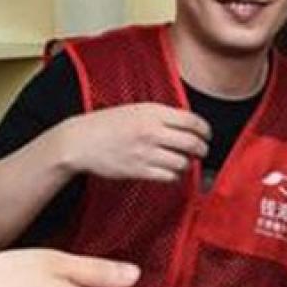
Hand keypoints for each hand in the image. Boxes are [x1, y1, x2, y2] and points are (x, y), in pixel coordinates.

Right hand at [58, 103, 209, 182]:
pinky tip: (170, 172)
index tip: (207, 135)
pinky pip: (168, 177)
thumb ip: (160, 115)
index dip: (205, 130)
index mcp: (152, 112)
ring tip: (183, 162)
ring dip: (187, 164)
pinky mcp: (139, 170)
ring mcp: (145, 152)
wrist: (80, 141)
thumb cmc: (106, 124)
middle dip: (202, 149)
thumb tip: (187, 125)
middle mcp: (151, 131)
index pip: (192, 121)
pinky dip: (174, 176)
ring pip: (182, 163)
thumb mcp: (135, 109)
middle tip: (202, 151)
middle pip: (192, 143)